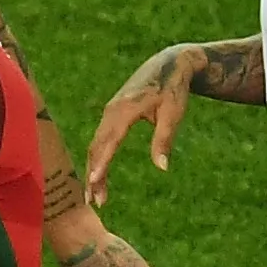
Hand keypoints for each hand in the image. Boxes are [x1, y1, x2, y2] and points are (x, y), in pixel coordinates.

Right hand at [85, 48, 193, 206]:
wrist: (168, 64)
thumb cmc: (173, 89)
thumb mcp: (173, 114)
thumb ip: (164, 140)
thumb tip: (162, 168)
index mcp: (125, 110)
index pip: (109, 141)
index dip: (101, 164)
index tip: (94, 183)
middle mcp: (111, 111)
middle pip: (97, 147)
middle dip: (94, 175)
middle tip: (95, 202)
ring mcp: (109, 112)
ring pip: (96, 145)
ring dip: (93, 170)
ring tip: (95, 196)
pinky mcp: (111, 114)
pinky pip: (100, 140)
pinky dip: (97, 159)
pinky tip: (98, 175)